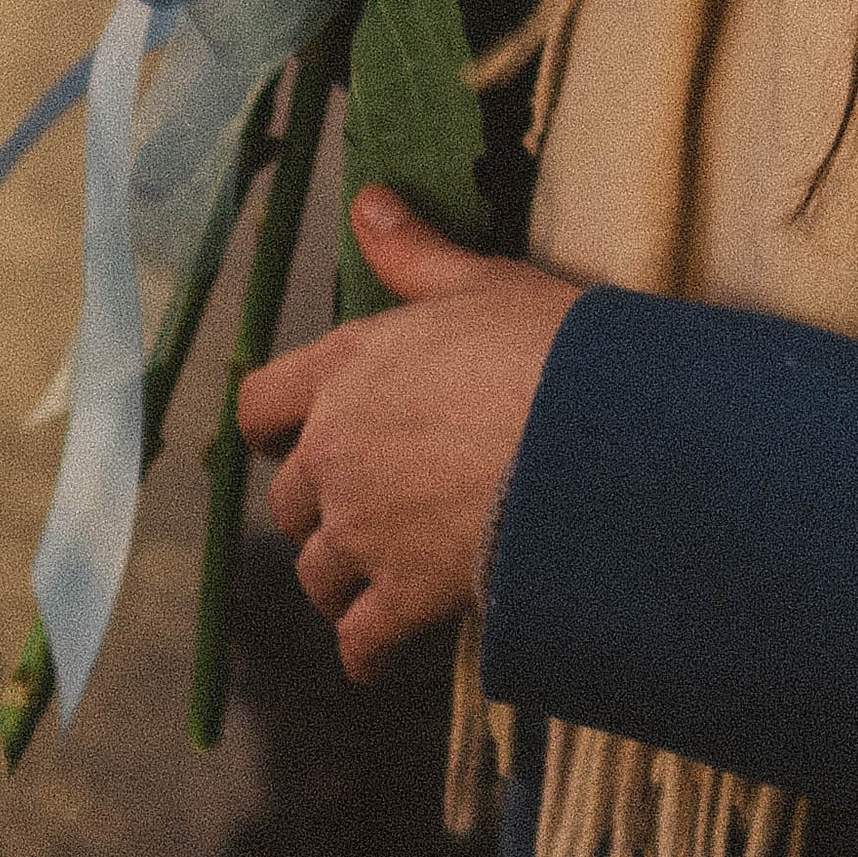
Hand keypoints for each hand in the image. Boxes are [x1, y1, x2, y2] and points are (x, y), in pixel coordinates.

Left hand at [238, 186, 580, 681]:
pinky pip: (360, 641)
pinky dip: (366, 652)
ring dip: (340, 579)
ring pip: (316, 572)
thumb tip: (370, 202)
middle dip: (318, 508)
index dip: (274, 426)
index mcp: (346, 371)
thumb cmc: (545, 348)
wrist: (596, 438)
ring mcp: (364, 530)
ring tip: (375, 579)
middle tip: (362, 508)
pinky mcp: (403, 595)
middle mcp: (336, 454)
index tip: (294, 438)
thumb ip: (415, 251)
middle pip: (288, 499)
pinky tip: (384, 654)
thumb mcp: (482, 283)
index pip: (261, 404)